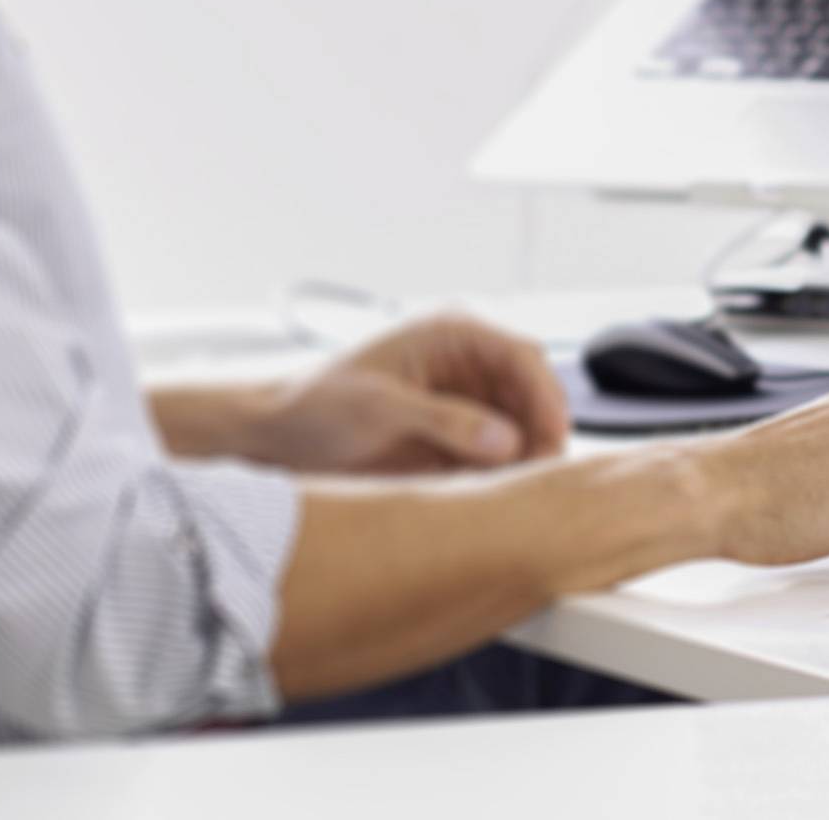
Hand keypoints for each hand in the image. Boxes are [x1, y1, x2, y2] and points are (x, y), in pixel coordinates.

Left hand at [251, 313, 571, 474]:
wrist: (275, 437)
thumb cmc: (315, 405)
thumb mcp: (380, 408)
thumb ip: (446, 421)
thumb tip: (507, 440)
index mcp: (451, 334)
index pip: (520, 357)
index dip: (545, 395)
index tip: (553, 435)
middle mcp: (465, 363)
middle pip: (530, 392)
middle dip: (540, 430)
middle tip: (542, 472)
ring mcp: (462, 400)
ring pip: (520, 425)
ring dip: (526, 455)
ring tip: (521, 488)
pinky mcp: (454, 436)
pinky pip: (497, 453)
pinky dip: (504, 473)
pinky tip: (498, 493)